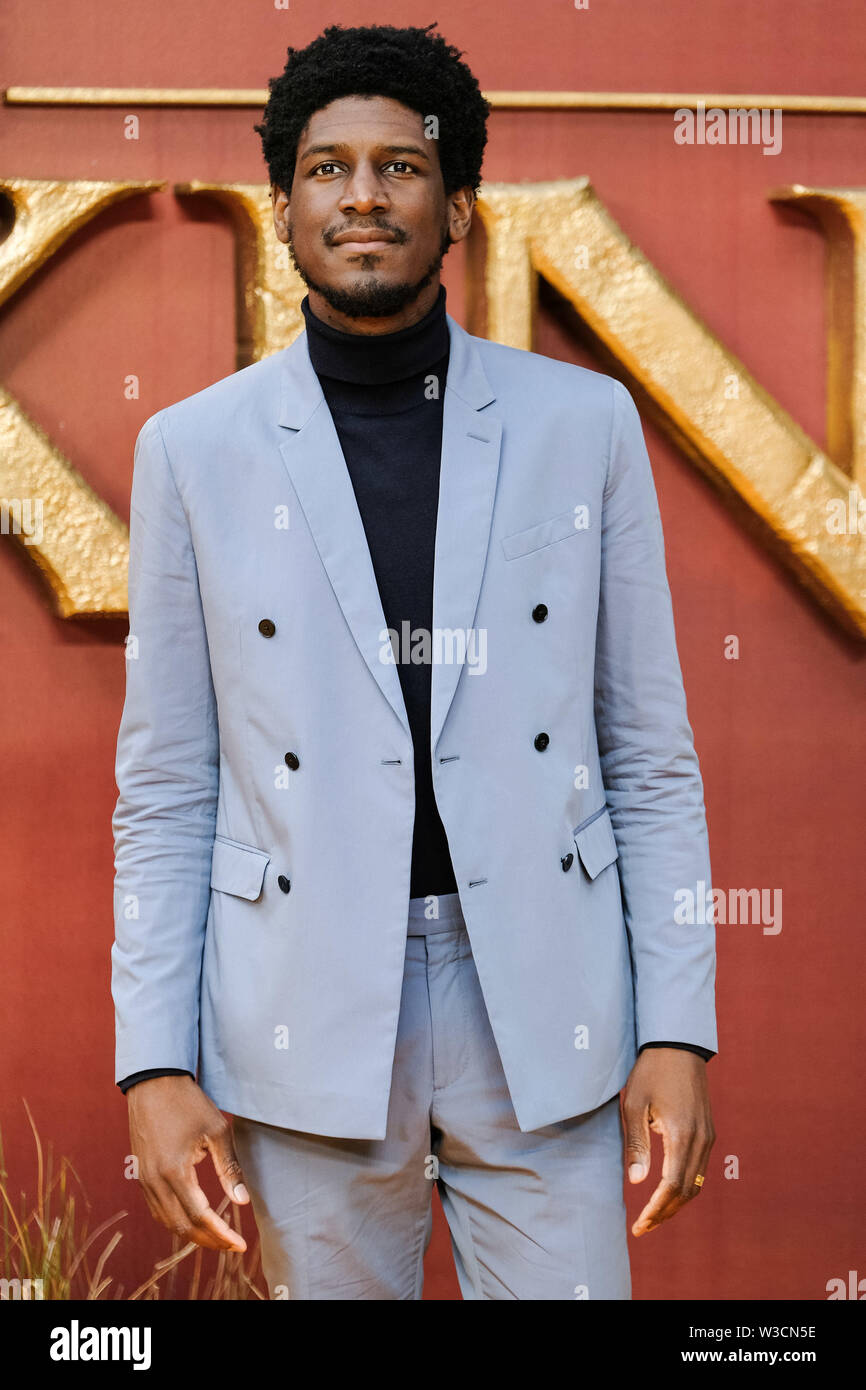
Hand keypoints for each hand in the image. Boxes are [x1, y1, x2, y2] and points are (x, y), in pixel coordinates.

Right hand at [127, 1074, 249, 1251]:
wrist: (154, 1082)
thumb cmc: (188, 1102)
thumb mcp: (217, 1130)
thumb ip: (229, 1168)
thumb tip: (242, 1202)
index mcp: (174, 1171)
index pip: (200, 1216)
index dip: (221, 1235)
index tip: (240, 1245)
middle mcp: (154, 1181)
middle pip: (181, 1226)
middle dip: (208, 1240)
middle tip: (231, 1245)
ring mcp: (144, 1179)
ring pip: (166, 1221)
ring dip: (191, 1233)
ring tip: (216, 1237)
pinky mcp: (141, 1174)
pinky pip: (157, 1209)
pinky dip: (175, 1220)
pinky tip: (192, 1219)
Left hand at [621, 1047, 714, 1236]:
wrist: (678, 1045)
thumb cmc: (651, 1071)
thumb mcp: (635, 1104)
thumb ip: (636, 1144)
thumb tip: (637, 1182)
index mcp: (682, 1134)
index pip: (672, 1186)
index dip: (656, 1210)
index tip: (639, 1225)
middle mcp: (701, 1140)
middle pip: (687, 1191)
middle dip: (665, 1213)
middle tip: (642, 1227)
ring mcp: (708, 1136)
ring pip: (695, 1183)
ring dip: (675, 1202)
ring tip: (652, 1215)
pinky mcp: (708, 1131)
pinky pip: (698, 1169)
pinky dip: (683, 1186)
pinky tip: (666, 1190)